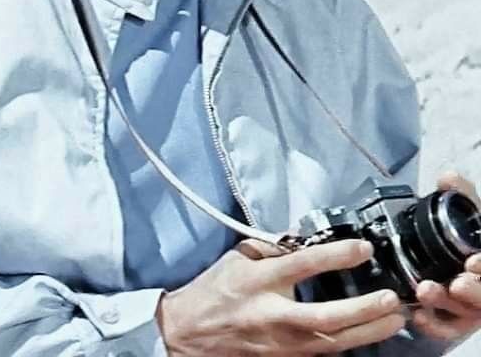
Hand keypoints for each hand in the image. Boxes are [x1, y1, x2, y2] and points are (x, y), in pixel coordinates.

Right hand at [156, 237, 403, 355]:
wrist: (187, 334)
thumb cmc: (213, 290)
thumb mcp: (238, 257)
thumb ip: (272, 246)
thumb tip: (304, 237)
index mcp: (257, 281)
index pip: (301, 265)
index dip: (334, 256)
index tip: (363, 248)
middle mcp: (270, 315)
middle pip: (323, 317)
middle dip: (361, 310)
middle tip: (390, 298)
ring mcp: (279, 344)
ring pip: (329, 342)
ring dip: (366, 332)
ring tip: (394, 318)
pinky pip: (321, 353)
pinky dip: (347, 344)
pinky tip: (369, 335)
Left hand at [412, 172, 480, 341]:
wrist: (458, 259)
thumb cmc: (471, 235)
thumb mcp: (472, 212)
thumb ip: (463, 194)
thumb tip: (448, 177)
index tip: (472, 261)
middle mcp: (480, 283)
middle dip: (473, 292)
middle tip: (456, 284)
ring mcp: (471, 306)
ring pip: (464, 313)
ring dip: (446, 303)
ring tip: (426, 291)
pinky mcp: (455, 321)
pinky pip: (446, 329)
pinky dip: (433, 325)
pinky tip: (418, 316)